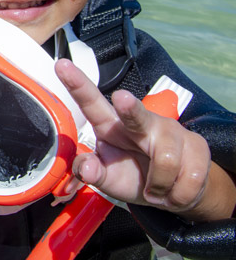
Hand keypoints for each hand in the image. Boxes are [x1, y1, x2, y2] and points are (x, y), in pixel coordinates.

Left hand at [54, 59, 210, 213]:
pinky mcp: (196, 143)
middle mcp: (140, 121)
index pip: (91, 102)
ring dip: (159, 186)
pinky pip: (190, 175)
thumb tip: (85, 169)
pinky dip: (179, 193)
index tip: (62, 65)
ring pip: (165, 159)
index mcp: (111, 125)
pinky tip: (174, 190)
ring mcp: (170, 130)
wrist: (173, 193)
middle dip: (130, 107)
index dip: (77, 84)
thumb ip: (92, 173)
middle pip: (135, 113)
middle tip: (122, 99)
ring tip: (154, 189)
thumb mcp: (108, 179)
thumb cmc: (133, 176)